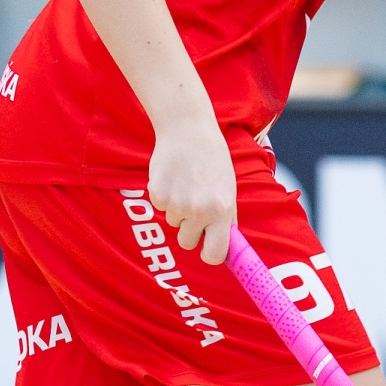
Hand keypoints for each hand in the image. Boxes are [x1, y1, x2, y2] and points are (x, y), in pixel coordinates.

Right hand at [148, 119, 238, 263]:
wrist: (188, 131)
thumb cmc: (212, 161)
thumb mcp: (228, 189)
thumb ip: (226, 218)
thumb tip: (226, 247)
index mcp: (222, 211)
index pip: (214, 254)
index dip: (209, 254)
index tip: (208, 248)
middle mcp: (199, 211)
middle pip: (187, 243)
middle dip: (190, 230)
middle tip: (195, 207)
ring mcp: (176, 204)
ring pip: (173, 224)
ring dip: (178, 210)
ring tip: (186, 185)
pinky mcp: (157, 195)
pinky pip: (160, 209)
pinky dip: (165, 197)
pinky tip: (174, 179)